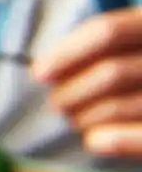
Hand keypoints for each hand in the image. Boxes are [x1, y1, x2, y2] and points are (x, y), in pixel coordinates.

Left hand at [35, 7, 141, 157]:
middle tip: (58, 104)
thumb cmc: (141, 68)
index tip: (39, 72)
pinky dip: (113, 140)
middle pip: (110, 72)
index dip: (67, 52)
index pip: (107, 30)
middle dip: (72, 92)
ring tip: (76, 120)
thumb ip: (103, 49)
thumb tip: (47, 69)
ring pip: (121, 105)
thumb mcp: (133, 46)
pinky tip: (94, 141)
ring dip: (86, 117)